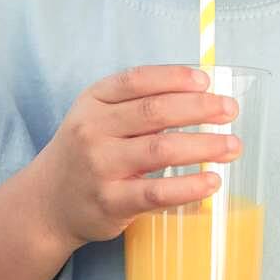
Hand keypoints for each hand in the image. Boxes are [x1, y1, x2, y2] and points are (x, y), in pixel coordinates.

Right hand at [33, 65, 240, 248]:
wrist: (47, 202)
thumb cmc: (86, 151)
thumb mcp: (97, 115)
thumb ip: (136, 102)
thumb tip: (201, 92)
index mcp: (94, 100)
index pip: (138, 79)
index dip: (175, 77)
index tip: (206, 80)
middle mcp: (93, 129)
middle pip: (155, 111)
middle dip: (200, 108)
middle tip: (230, 110)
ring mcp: (100, 166)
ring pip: (161, 150)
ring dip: (204, 146)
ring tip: (232, 146)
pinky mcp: (110, 201)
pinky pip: (157, 193)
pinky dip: (189, 187)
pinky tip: (212, 182)